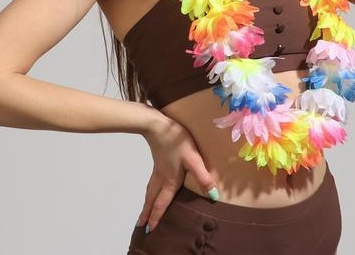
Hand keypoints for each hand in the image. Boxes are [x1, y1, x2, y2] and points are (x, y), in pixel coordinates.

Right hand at [136, 113, 216, 232]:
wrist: (157, 125)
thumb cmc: (176, 141)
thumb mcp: (193, 158)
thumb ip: (203, 177)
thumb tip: (213, 196)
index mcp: (170, 180)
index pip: (162, 203)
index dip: (157, 216)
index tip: (149, 230)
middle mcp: (161, 177)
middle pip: (152, 199)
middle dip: (147, 213)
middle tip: (141, 225)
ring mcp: (158, 168)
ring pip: (150, 189)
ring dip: (147, 202)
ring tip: (144, 209)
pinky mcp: (157, 159)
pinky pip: (151, 180)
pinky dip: (149, 189)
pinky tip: (152, 185)